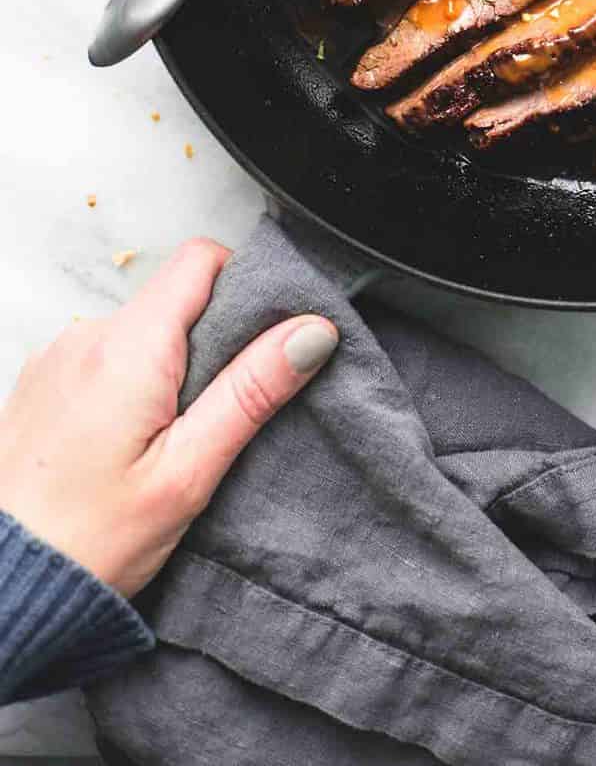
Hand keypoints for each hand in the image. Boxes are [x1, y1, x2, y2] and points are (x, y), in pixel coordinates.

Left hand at [0, 238, 337, 598]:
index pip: (202, 258)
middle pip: (173, 297)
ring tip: (168, 442)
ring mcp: (55, 359)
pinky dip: (128, 387)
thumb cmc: (86, 542)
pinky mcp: (39, 386)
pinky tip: (126, 447)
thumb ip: (250, 392)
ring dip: (167, 368)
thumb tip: (310, 332)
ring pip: (139, 331)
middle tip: (217, 414)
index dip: (245, 285)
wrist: (1, 592)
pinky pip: (103, 359)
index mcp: (128, 346)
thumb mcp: (188, 473)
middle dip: (210, 342)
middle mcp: (86, 336)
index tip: (265, 337)